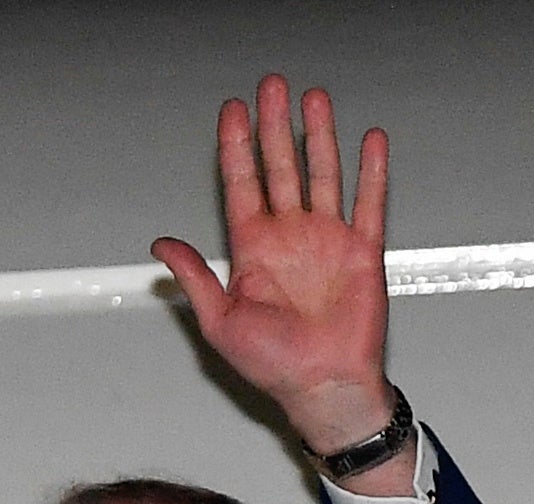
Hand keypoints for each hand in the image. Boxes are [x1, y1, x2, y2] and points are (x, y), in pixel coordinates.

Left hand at [152, 75, 394, 454]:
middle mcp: (289, 237)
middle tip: (271, 87)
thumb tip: (162, 246)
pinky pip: (369, 203)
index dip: (236, 147)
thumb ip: (195, 276)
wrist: (322, 386)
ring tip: (313, 99)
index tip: (232, 112)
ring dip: (318, 135)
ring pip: (321, 173)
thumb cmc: (272, 364)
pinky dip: (371, 171)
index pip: (241, 184)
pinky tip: (368, 140)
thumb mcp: (219, 320)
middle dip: (275, 126)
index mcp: (253, 250)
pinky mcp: (362, 251)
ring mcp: (327, 240)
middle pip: (280, 167)